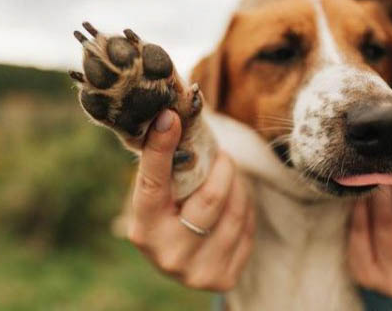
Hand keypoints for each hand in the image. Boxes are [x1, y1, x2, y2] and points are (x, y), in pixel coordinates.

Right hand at [127, 110, 254, 290]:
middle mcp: (167, 254)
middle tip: (223, 156)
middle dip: (223, 168)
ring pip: (235, 211)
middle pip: (210, 199)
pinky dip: (245, 207)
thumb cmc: (169, 213)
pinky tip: (234, 203)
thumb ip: (162, 164)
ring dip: (237, 185)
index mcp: (143, 228)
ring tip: (229, 177)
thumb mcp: (159, 194)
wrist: (180, 258)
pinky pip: (248, 228)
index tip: (170, 116)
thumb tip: (168, 112)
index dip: (161, 148)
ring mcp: (196, 271)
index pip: (152, 183)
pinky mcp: (224, 278)